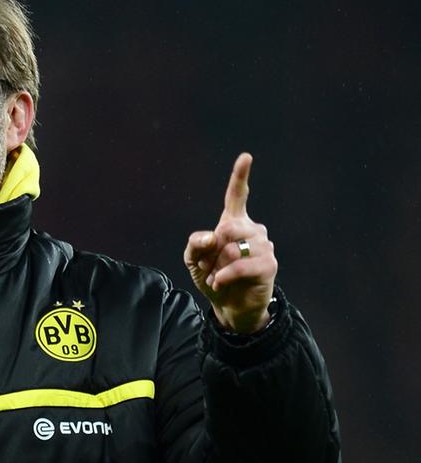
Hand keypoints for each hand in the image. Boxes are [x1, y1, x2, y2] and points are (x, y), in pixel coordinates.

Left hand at [183, 153, 277, 333]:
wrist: (228, 306)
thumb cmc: (213, 277)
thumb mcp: (193, 260)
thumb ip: (196, 244)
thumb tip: (213, 235)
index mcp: (234, 223)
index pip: (237, 196)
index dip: (240, 176)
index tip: (246, 157)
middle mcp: (253, 229)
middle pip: (227, 228)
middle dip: (212, 252)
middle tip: (210, 266)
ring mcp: (264, 246)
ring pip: (232, 249)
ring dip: (217, 266)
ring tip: (218, 276)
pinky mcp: (269, 264)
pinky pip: (240, 265)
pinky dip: (224, 276)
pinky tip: (220, 283)